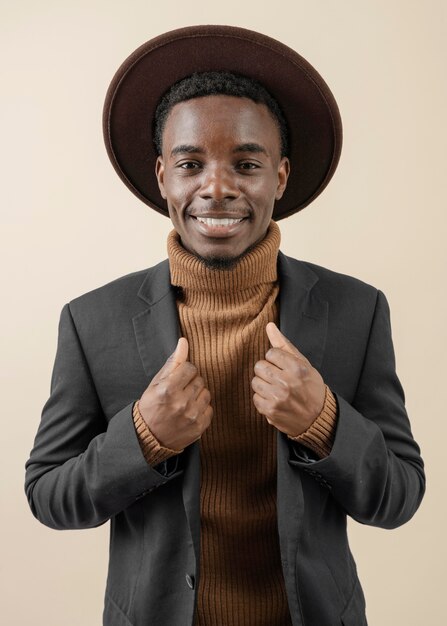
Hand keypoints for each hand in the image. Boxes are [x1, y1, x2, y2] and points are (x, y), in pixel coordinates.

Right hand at [138, 338, 212, 449]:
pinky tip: (189, 411)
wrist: (148, 437)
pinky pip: (209, 409)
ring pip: (206, 393)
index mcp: (168, 389)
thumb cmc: (151, 406)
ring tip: (185, 400)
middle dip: (191, 382)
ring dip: (198, 394)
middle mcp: (182, 403)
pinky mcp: (199, 427)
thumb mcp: (156, 383)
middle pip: (200, 380)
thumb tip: (184, 342)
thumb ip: (173, 362)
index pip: (190, 368)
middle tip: (180, 390)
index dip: (184, 371)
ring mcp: (192, 416)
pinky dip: (201, 408)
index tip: (178, 378)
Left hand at [251, 322, 325, 436]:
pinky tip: (274, 399)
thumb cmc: (310, 387)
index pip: (270, 353)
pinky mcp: (270, 410)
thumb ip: (284, 344)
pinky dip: (262, 398)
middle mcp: (287, 382)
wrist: (317, 417)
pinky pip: (255, 397)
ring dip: (263, 384)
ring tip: (276, 388)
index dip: (275, 359)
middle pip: (260, 366)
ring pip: (255, 381)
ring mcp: (277, 397)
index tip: (283, 367)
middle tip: (278, 378)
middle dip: (267, 370)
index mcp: (297, 368)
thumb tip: (269, 326)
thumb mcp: (303, 363)